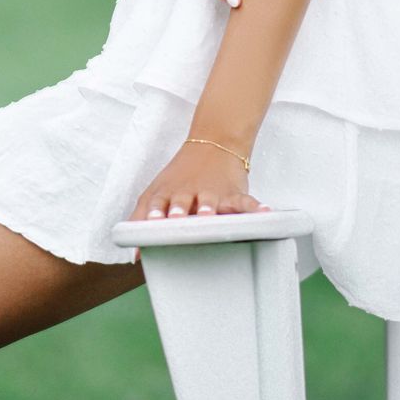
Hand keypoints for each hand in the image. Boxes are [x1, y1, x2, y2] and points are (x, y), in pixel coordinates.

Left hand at [133, 135, 261, 219]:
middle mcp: (188, 192)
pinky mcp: (233, 192)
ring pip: (210, 200)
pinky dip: (256, 207)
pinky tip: (264, 213)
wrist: (212, 144)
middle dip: (179, 210)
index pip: (158, 203)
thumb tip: (135, 256)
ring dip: (210, 207)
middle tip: (178, 218)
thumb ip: (142, 218)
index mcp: (168, 193)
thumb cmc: (180, 176)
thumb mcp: (156, 192)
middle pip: (182, 201)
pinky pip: (245, 201)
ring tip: (210, 214)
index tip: (151, 223)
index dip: (154, 213)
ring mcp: (211, 192)